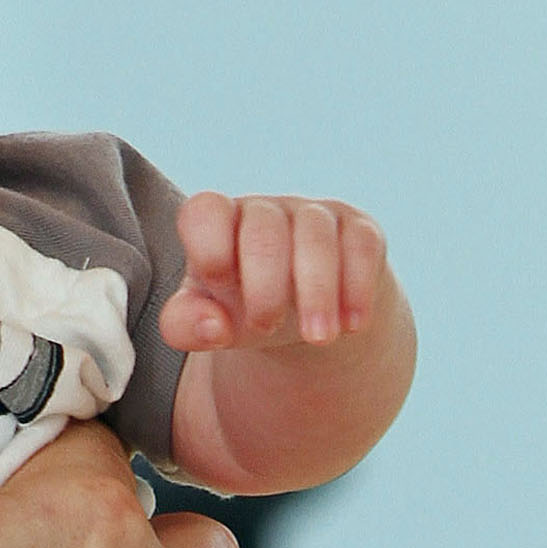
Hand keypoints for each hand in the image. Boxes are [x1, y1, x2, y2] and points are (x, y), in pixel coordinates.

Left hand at [159, 191, 388, 350]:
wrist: (307, 316)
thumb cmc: (243, 309)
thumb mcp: (207, 321)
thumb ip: (185, 324)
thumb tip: (212, 326)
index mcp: (216, 222)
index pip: (204, 212)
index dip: (209, 248)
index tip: (218, 288)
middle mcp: (263, 210)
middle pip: (263, 230)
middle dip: (265, 285)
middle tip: (265, 327)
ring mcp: (313, 214)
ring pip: (315, 235)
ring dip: (317, 291)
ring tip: (317, 338)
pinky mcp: (358, 230)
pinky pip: (361, 245)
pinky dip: (357, 287)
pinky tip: (352, 324)